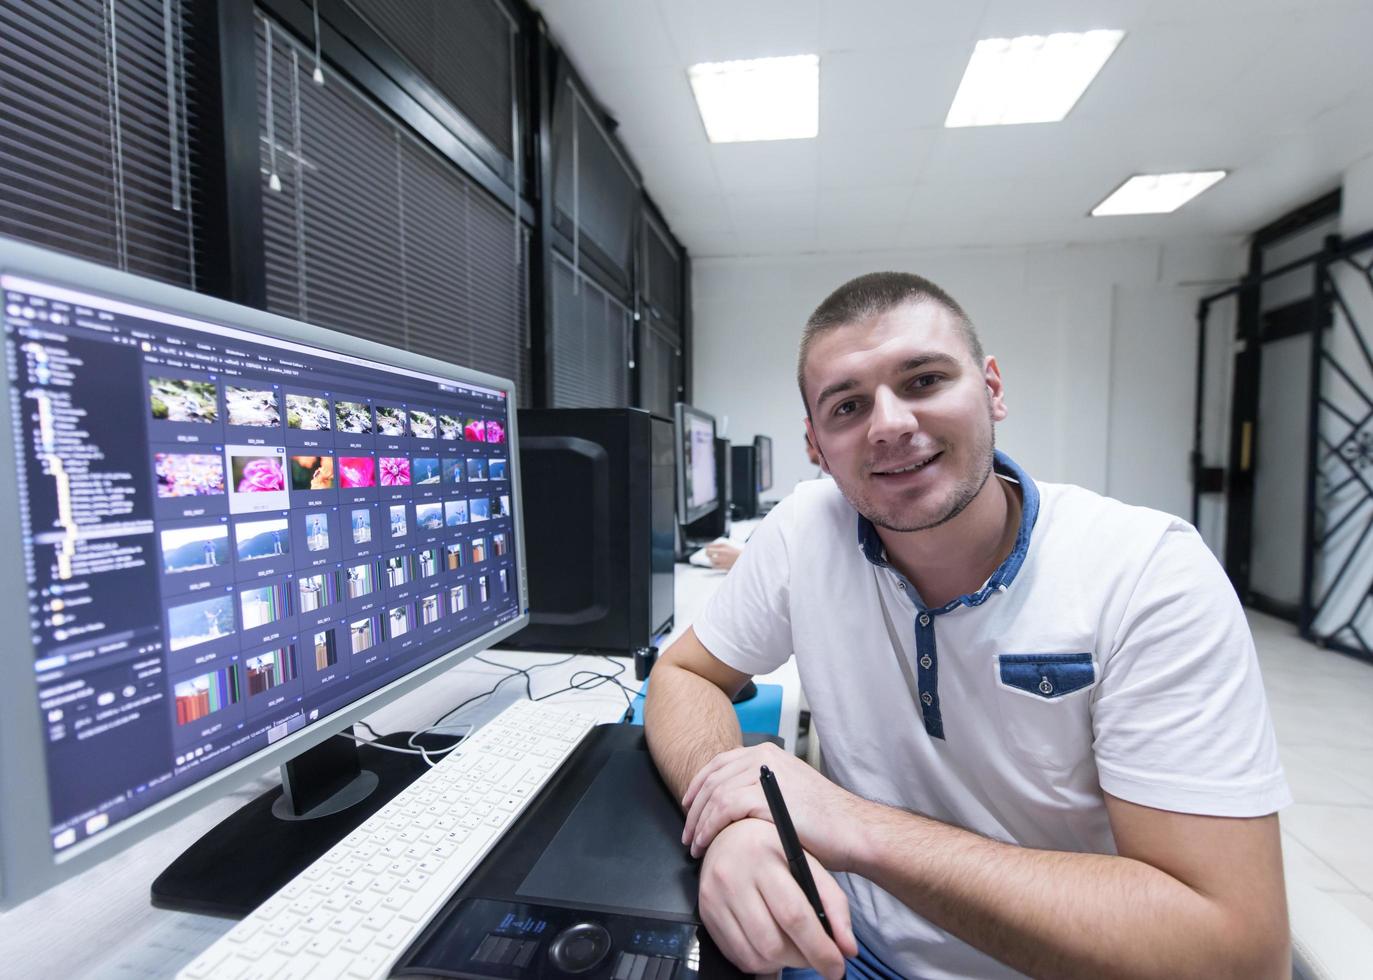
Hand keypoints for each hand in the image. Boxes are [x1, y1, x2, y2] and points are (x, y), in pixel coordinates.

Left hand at [682, 742, 863, 869]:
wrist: (851, 831)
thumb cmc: (825, 821)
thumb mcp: (786, 794)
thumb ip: (760, 790)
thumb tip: (732, 805)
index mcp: (767, 753)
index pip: (720, 763)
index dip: (699, 786)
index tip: (688, 807)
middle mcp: (763, 756)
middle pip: (712, 778)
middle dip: (694, 809)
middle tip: (687, 834)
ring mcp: (763, 773)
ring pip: (714, 794)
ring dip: (698, 823)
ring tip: (694, 845)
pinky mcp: (763, 795)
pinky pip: (722, 809)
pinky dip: (708, 828)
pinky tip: (705, 844)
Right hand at [698, 818, 857, 979]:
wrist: (728, 833)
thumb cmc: (774, 849)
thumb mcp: (808, 862)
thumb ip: (833, 903)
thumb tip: (848, 948)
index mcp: (764, 857)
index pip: (794, 915)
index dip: (819, 949)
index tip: (837, 966)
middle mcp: (734, 876)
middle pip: (773, 942)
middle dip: (802, 959)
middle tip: (816, 956)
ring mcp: (715, 897)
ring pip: (754, 954)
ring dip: (781, 963)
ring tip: (794, 949)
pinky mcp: (706, 912)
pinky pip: (736, 955)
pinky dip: (760, 961)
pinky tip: (771, 946)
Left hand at [705, 540, 741, 569]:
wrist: (745, 560)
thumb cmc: (737, 553)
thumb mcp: (728, 546)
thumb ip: (719, 547)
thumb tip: (708, 548)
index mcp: (723, 545)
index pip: (709, 546)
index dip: (707, 548)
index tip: (708, 550)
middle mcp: (722, 551)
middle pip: (708, 552)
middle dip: (707, 554)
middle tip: (709, 555)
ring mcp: (723, 559)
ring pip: (711, 560)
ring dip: (712, 560)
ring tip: (716, 560)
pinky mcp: (724, 566)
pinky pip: (714, 566)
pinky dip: (715, 566)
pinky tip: (718, 564)